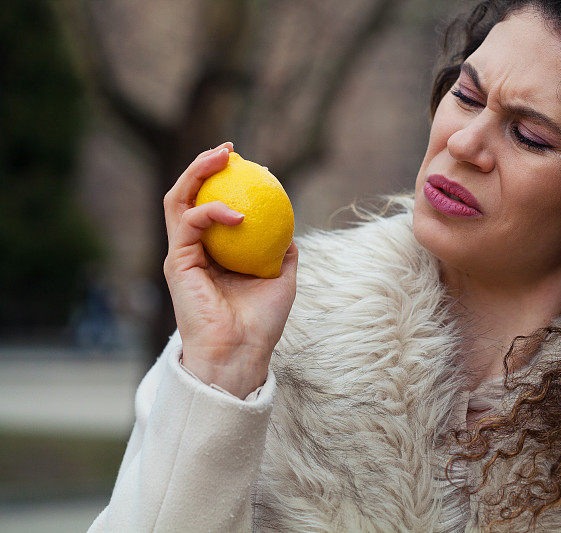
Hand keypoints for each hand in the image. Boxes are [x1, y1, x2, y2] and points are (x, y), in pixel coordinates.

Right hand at [162, 142, 298, 398]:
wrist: (243, 352)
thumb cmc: (262, 322)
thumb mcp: (281, 280)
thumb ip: (281, 253)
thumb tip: (291, 230)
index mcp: (215, 254)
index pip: (213, 206)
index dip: (226, 181)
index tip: (250, 164)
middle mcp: (195, 250)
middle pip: (189, 196)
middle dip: (204, 166)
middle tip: (229, 150)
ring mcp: (183, 254)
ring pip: (178, 200)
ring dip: (197, 172)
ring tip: (222, 156)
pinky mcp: (177, 262)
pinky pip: (190, 223)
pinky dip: (212, 211)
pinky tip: (238, 212)